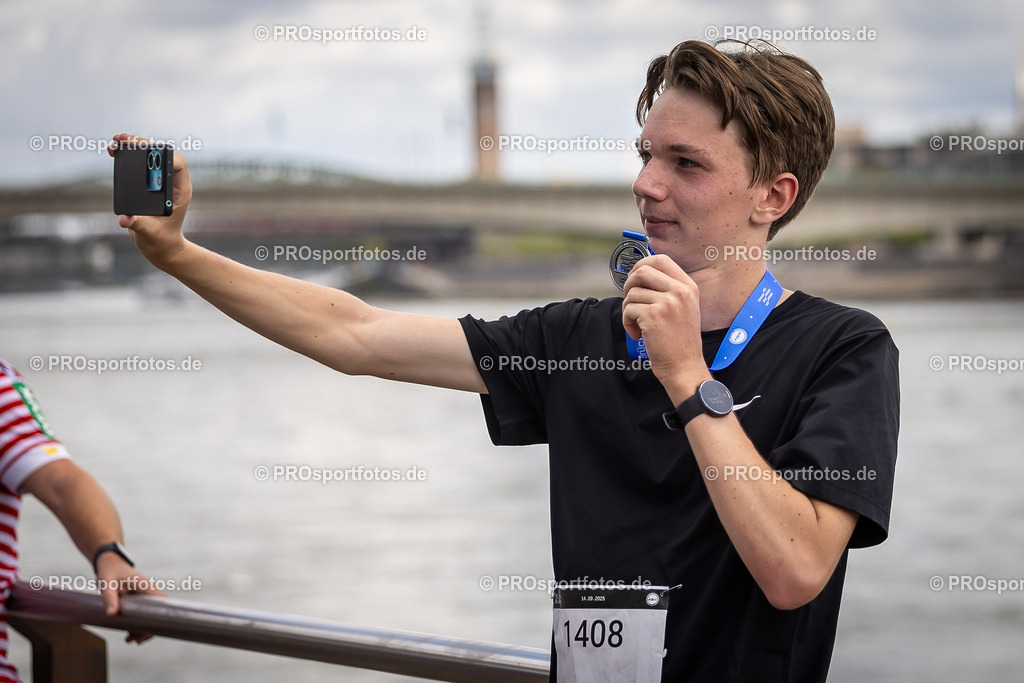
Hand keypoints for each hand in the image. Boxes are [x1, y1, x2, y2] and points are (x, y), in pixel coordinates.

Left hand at [95, 552, 166, 643]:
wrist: (110, 564)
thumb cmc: (110, 571)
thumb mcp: (107, 584)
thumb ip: (109, 599)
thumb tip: (111, 615)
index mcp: (145, 585)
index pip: (161, 601)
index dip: (161, 615)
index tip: (153, 629)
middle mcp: (149, 591)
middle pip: (158, 611)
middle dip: (151, 627)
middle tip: (138, 639)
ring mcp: (145, 596)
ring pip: (152, 615)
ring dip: (144, 628)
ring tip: (131, 639)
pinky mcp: (140, 601)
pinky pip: (144, 615)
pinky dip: (138, 625)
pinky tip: (129, 635)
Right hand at [108, 133, 192, 265]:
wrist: (161, 247)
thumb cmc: (161, 241)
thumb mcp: (149, 233)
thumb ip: (138, 224)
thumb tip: (125, 219)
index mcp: (179, 191)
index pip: (179, 164)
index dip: (164, 156)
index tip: (147, 156)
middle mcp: (171, 183)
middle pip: (162, 155)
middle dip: (144, 146)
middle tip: (126, 141)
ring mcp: (160, 182)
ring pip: (150, 157)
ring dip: (135, 147)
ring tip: (118, 141)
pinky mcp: (148, 184)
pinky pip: (140, 165)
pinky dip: (129, 156)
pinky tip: (116, 150)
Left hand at [621, 254, 709, 390]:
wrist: (684, 367)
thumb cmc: (680, 341)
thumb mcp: (685, 308)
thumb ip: (668, 289)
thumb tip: (640, 274)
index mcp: (688, 286)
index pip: (660, 260)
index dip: (641, 265)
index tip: (635, 277)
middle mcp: (680, 291)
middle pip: (642, 271)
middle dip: (629, 285)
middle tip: (631, 301)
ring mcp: (667, 303)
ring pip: (632, 293)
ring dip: (628, 309)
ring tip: (638, 324)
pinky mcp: (653, 316)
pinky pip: (628, 309)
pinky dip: (627, 322)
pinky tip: (637, 333)